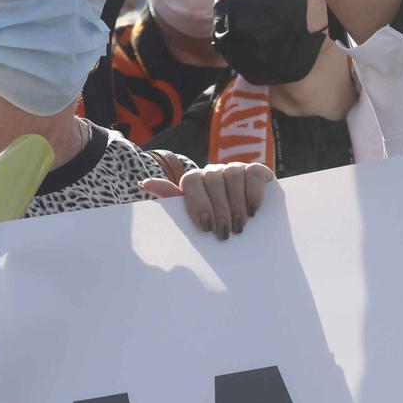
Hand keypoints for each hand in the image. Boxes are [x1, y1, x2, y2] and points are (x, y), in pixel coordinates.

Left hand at [140, 161, 272, 238]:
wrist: (251, 226)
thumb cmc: (217, 223)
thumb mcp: (196, 217)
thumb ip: (173, 201)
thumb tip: (145, 183)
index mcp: (196, 181)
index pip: (191, 181)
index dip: (197, 202)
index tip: (205, 226)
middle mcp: (215, 172)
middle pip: (213, 181)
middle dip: (219, 210)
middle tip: (224, 233)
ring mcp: (236, 168)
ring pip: (232, 175)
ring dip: (236, 204)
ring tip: (239, 227)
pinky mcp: (257, 170)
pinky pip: (253, 173)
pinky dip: (253, 192)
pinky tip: (253, 211)